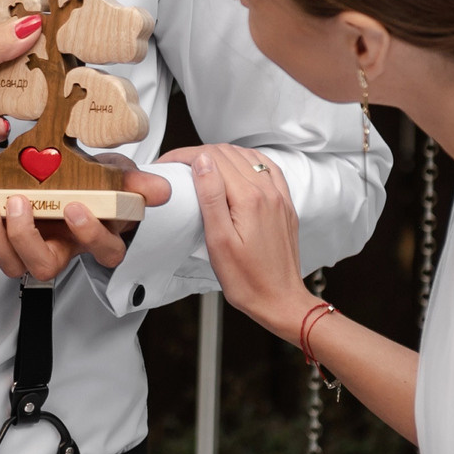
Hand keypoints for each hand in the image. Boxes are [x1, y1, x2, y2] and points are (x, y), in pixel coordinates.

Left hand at [0, 155, 172, 282]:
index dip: (89, 235)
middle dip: (28, 238)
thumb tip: (160, 191)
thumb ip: (136, 184)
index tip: (76, 207)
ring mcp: (25, 246)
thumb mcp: (116, 176)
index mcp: (92, 237)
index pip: (102, 252)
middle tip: (20, 203)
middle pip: (44, 266)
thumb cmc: (91, 182)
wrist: (64, 174)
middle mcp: (58, 249)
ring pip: (9, 262)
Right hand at [178, 143, 319, 332]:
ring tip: (201, 165)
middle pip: (229, 153)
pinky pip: (268, 169)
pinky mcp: (285, 205)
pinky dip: (248, 161)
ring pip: (248, 157)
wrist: (280, 300)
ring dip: (222, 154)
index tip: (168, 161)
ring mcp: (280, 197)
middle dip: (200, 153)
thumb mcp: (219, 241)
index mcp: (249, 199)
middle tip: (177, 165)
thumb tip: (202, 161)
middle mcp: (268, 192)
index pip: (213, 158)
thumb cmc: (247, 280)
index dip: (185, 155)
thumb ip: (211, 197)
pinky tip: (238, 167)